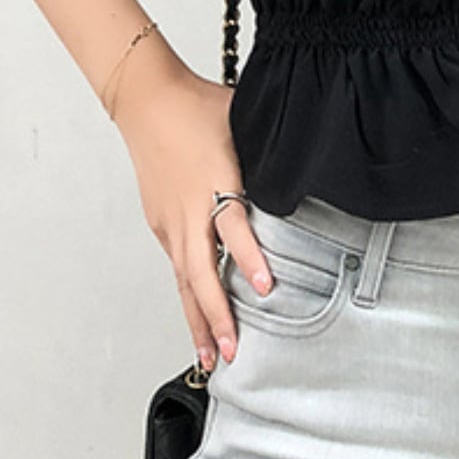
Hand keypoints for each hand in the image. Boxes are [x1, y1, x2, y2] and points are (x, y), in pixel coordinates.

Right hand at [112, 69, 274, 369]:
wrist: (148, 101)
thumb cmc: (200, 108)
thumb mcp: (246, 122)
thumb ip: (273, 154)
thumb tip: (310, 167)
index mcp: (214, 181)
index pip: (234, 226)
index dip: (250, 258)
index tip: (267, 288)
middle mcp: (188, 210)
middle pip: (200, 272)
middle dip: (216, 315)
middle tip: (233, 350)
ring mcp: (171, 220)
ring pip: (184, 280)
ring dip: (197, 319)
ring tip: (210, 357)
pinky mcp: (161, 222)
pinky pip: (177, 266)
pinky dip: (187, 295)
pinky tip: (197, 318)